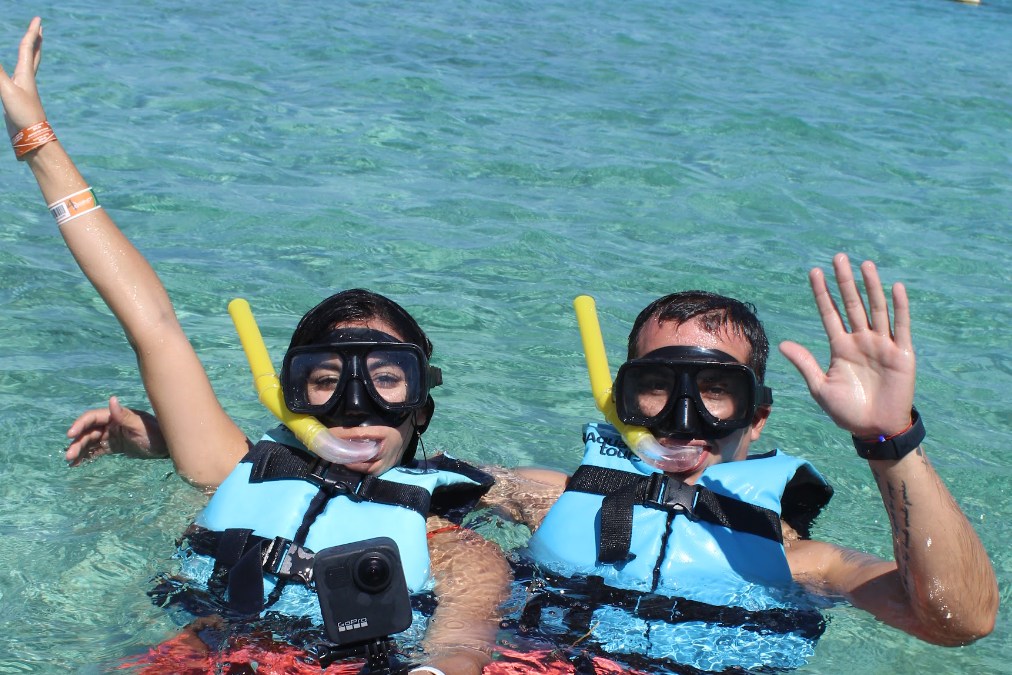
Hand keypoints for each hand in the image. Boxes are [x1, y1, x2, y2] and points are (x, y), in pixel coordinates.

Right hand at [0, 17, 46, 136]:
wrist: (32, 139)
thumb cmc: (24, 115)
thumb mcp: (6, 90)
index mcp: (26, 75)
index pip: (28, 48)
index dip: (32, 32)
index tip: (39, 19)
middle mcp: (27, 80)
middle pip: (33, 55)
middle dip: (36, 41)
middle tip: (40, 29)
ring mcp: (24, 90)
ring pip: (27, 67)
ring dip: (29, 54)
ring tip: (30, 47)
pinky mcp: (18, 100)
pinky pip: (17, 79)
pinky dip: (18, 70)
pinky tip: (17, 75)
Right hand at [65, 396, 167, 465]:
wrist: (167, 447)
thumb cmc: (156, 434)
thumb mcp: (139, 426)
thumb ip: (124, 416)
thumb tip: (111, 399)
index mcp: (115, 416)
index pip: (92, 418)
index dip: (80, 424)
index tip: (71, 435)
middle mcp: (111, 423)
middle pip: (88, 431)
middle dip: (77, 442)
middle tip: (68, 455)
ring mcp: (112, 435)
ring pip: (90, 441)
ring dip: (80, 450)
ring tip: (70, 461)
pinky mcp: (115, 446)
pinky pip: (97, 450)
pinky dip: (87, 455)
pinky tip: (77, 464)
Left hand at [779, 253, 915, 438]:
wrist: (875, 429)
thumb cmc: (847, 411)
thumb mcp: (820, 387)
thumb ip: (805, 363)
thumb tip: (782, 343)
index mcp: (840, 347)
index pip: (830, 313)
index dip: (823, 293)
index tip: (814, 272)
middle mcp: (861, 341)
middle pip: (852, 304)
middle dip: (845, 281)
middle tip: (838, 257)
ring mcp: (882, 345)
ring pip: (876, 309)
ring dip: (871, 287)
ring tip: (864, 264)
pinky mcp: (902, 354)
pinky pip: (900, 326)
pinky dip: (899, 307)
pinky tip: (894, 287)